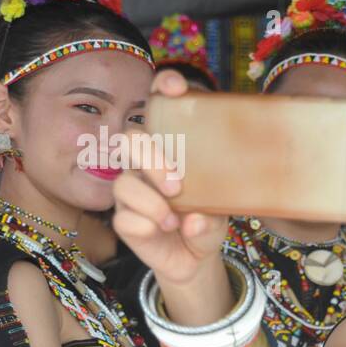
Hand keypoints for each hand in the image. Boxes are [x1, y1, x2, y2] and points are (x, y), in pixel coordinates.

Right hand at [113, 70, 228, 317]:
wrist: (196, 258)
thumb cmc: (207, 220)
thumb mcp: (222, 212)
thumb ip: (214, 214)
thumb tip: (197, 218)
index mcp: (172, 148)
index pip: (160, 106)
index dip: (163, 88)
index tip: (176, 88)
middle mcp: (146, 163)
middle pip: (132, 139)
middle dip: (152, 159)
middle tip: (177, 186)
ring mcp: (132, 189)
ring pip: (124, 182)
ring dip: (150, 202)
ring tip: (173, 220)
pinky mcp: (124, 218)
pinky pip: (123, 216)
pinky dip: (144, 225)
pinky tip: (161, 231)